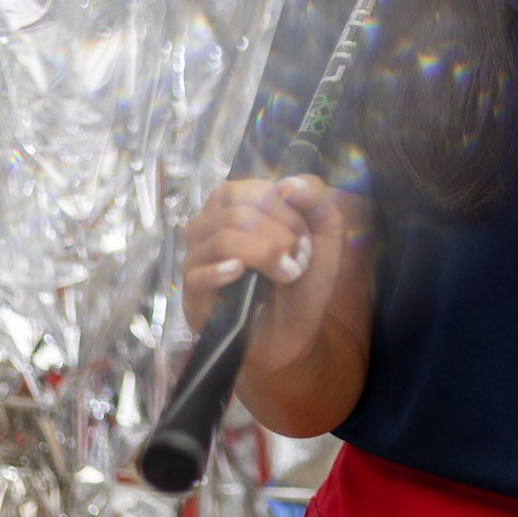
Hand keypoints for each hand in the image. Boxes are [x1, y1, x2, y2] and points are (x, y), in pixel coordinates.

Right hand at [180, 174, 353, 385]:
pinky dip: (223, 271)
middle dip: (279, 235)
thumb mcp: (325, 236)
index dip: (285, 211)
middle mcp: (209, 225)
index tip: (305, 237)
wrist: (294, 334)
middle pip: (237, 213)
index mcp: (235, 204)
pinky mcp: (192, 294)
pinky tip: (240, 275)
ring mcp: (196, 259)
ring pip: (223, 239)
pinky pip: (199, 274)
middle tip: (300, 259)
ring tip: (288, 274)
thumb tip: (290, 182)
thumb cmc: (303, 280)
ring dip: (266, 255)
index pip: (252, 190)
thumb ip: (317, 200)